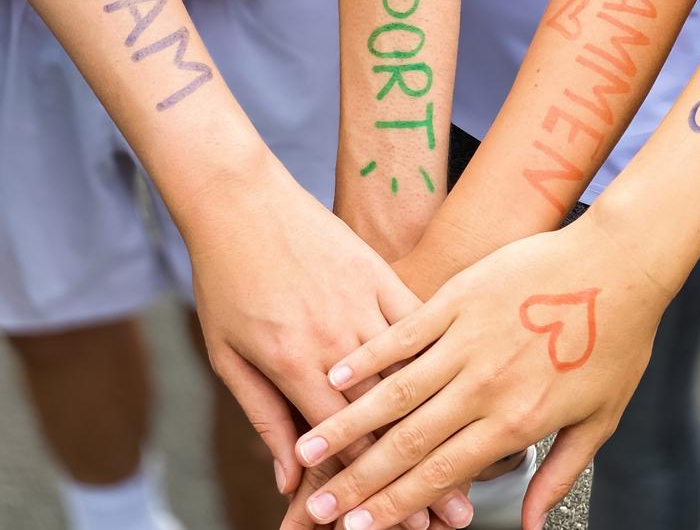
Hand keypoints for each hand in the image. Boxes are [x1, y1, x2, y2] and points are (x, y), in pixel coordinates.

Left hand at [185, 151, 469, 528]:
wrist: (241, 201)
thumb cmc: (227, 278)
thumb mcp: (227, 355)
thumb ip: (264, 415)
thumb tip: (289, 475)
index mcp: (294, 361)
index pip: (343, 439)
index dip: (375, 486)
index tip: (403, 521)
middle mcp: (337, 337)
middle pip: (388, 417)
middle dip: (421, 471)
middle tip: (451, 513)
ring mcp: (365, 303)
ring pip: (413, 375)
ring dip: (442, 422)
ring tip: (473, 458)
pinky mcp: (382, 275)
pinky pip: (418, 322)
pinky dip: (439, 357)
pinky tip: (463, 383)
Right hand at [292, 210, 672, 529]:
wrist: (619, 264)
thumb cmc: (616, 339)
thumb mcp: (599, 419)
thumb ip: (559, 475)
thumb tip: (530, 525)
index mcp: (517, 420)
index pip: (443, 474)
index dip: (397, 505)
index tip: (359, 528)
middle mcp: (485, 386)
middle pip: (409, 442)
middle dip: (360, 480)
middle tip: (322, 506)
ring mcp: (468, 339)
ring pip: (396, 391)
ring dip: (349, 423)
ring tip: (312, 449)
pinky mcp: (458, 298)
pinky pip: (405, 333)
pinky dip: (369, 357)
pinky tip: (336, 374)